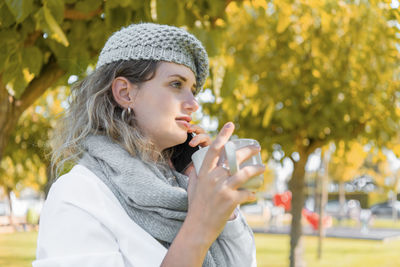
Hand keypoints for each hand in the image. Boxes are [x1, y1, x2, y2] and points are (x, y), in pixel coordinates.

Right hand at [185, 122, 264, 243]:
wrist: (198, 226)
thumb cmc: (196, 206)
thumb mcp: (193, 186)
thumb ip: (196, 174)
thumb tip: (197, 166)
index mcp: (204, 172)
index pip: (214, 149)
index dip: (223, 135)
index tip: (231, 125)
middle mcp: (214, 177)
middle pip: (234, 158)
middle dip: (249, 150)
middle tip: (257, 148)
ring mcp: (222, 188)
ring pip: (245, 173)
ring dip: (257, 170)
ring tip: (263, 168)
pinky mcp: (231, 200)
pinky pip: (247, 193)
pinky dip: (252, 193)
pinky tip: (254, 193)